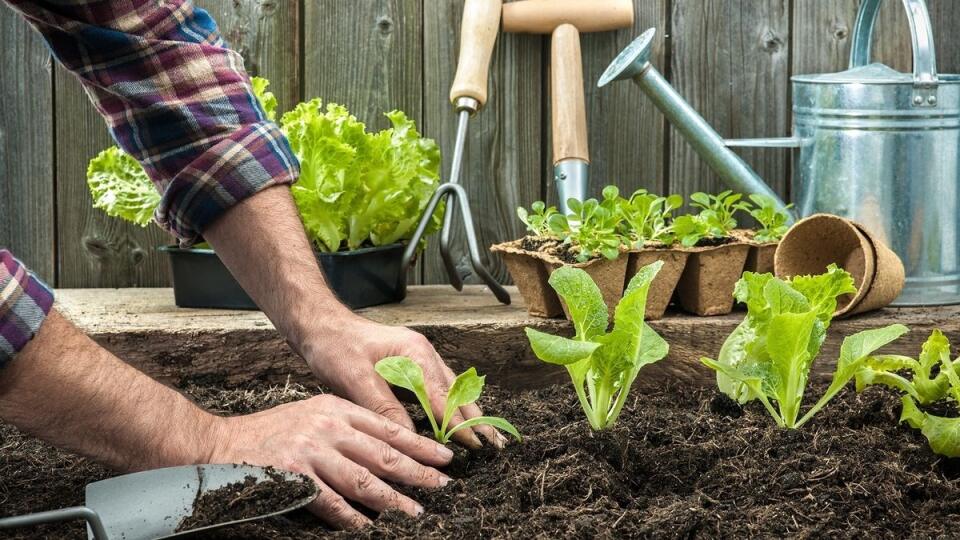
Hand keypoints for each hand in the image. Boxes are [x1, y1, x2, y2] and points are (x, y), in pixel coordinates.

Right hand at [207, 393, 452, 528]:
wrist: (221, 443)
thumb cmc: (272, 432)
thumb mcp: (314, 414)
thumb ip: (347, 427)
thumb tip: (388, 450)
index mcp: (337, 409)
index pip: (388, 428)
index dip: (420, 444)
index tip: (444, 457)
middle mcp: (328, 427)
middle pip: (383, 453)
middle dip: (418, 472)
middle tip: (442, 486)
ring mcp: (311, 452)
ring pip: (364, 480)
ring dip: (393, 500)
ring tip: (416, 512)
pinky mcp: (294, 477)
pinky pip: (332, 503)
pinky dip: (353, 518)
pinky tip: (370, 527)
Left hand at [303, 321, 506, 448]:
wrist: (320, 325)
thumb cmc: (335, 346)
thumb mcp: (355, 378)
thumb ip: (384, 407)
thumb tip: (408, 438)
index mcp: (415, 353)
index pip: (443, 396)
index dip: (458, 423)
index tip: (475, 445)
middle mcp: (423, 353)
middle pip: (456, 391)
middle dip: (475, 418)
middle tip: (494, 444)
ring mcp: (419, 358)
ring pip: (451, 389)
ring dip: (466, 412)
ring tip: (484, 435)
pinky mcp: (410, 364)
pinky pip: (437, 387)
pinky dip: (450, 405)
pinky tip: (456, 420)